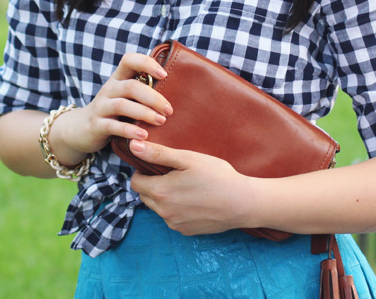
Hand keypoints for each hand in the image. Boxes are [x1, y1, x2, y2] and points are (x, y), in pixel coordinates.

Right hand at [50, 53, 173, 157]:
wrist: (80, 129)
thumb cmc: (113, 112)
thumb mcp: (125, 97)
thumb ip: (142, 91)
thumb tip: (177, 89)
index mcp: (118, 79)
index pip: (129, 60)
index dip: (147, 63)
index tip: (164, 74)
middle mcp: (108, 89)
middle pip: (131, 86)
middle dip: (153, 97)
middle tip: (169, 109)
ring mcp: (101, 107)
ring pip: (122, 105)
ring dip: (144, 113)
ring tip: (160, 121)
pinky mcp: (96, 125)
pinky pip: (113, 126)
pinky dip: (129, 130)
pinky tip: (143, 135)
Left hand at [128, 141, 257, 234]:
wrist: (242, 203)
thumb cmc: (217, 176)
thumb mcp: (188, 159)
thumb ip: (158, 153)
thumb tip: (133, 145)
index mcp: (160, 191)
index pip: (135, 182)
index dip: (143, 170)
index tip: (158, 164)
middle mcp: (163, 211)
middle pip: (145, 195)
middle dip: (153, 183)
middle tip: (173, 173)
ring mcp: (174, 223)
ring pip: (158, 207)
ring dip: (164, 197)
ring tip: (186, 186)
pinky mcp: (185, 231)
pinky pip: (172, 218)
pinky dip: (177, 208)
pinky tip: (194, 199)